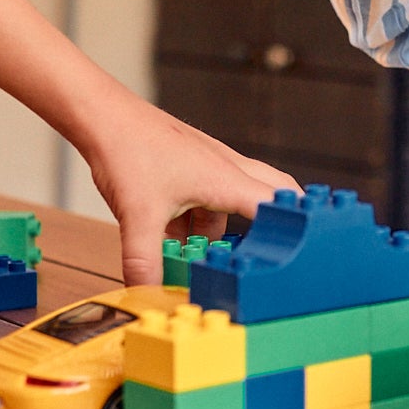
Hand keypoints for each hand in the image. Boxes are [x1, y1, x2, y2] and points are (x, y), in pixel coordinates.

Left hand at [81, 92, 299, 286]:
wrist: (102, 114)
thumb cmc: (127, 148)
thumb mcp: (138, 216)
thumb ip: (145, 261)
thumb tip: (149, 293)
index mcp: (226, 179)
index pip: (279, 206)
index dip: (297, 230)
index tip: (306, 253)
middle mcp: (226, 168)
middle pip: (273, 193)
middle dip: (276, 222)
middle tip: (276, 250)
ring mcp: (208, 163)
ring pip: (234, 199)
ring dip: (223, 229)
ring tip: (205, 255)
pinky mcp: (189, 164)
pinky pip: (207, 196)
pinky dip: (198, 218)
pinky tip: (173, 236)